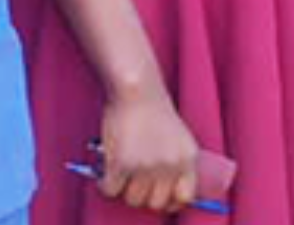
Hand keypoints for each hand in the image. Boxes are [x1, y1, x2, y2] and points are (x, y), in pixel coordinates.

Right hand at [98, 87, 197, 213]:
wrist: (137, 90)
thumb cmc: (155, 110)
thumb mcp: (179, 138)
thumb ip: (177, 163)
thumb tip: (169, 192)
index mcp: (187, 159)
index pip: (185, 197)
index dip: (172, 202)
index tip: (161, 199)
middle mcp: (169, 166)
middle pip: (156, 203)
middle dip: (145, 197)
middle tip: (136, 185)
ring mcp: (145, 167)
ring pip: (133, 199)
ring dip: (125, 190)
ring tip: (121, 176)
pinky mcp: (121, 164)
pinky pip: (111, 190)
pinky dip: (106, 185)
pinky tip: (107, 174)